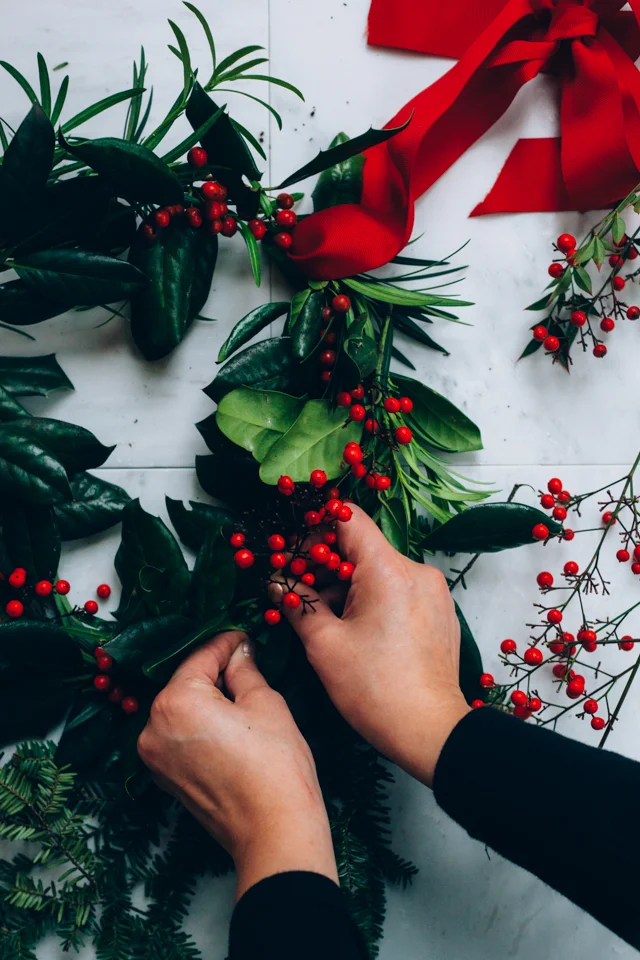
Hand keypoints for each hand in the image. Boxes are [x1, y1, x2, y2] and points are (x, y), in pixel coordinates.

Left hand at [138, 632, 337, 898]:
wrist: (274, 830)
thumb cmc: (275, 764)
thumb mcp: (265, 703)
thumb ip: (244, 670)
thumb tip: (239, 651)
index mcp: (175, 701)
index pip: (201, 656)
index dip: (227, 642)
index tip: (245, 636)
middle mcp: (152, 726)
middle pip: (186, 683)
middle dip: (214, 671)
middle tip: (246, 662)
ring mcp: (154, 756)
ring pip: (181, 709)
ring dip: (206, 698)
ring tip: (241, 695)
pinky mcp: (164, 777)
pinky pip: (178, 735)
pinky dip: (198, 725)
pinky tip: (228, 725)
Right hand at [277, 506, 469, 786]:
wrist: (430, 731)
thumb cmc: (376, 689)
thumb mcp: (324, 645)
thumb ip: (297, 604)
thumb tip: (276, 582)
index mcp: (388, 570)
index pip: (349, 519)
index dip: (315, 529)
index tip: (292, 551)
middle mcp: (416, 571)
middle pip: (362, 548)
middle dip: (325, 566)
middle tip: (296, 589)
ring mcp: (432, 591)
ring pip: (378, 571)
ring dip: (346, 587)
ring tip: (321, 618)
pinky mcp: (438, 611)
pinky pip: (397, 590)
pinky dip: (371, 600)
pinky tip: (352, 630)